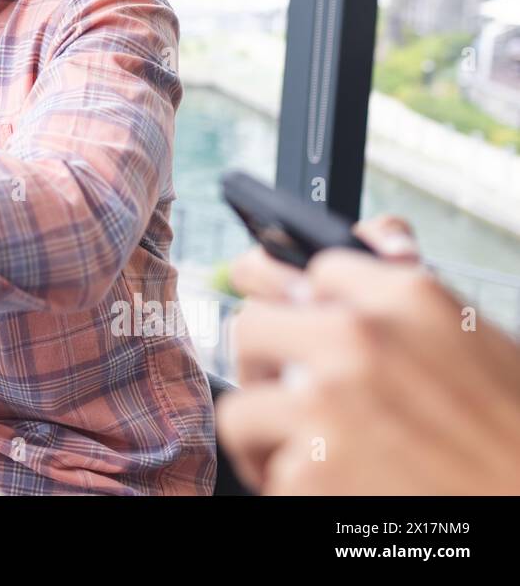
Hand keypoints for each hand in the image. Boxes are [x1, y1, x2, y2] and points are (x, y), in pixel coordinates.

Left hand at [217, 218, 519, 494]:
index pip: (310, 273)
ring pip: (242, 408)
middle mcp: (359, 338)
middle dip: (263, 365)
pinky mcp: (310, 468)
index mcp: (405, 296)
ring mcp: (326, 402)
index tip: (296, 326)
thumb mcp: (474, 340)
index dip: (303, 306)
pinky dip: (291, 488)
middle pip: (251, 326)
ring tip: (307, 453)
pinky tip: (333, 490)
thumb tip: (368, 244)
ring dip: (268, 436)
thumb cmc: (511, 432)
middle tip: (287, 396)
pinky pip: (266, 471)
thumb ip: (403, 297)